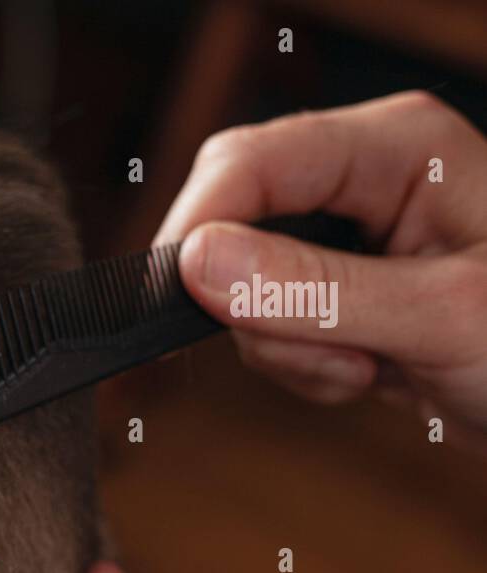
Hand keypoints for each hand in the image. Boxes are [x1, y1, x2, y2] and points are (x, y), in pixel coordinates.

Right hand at [156, 91, 486, 453]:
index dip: (200, 223)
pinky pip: (267, 327)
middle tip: (307, 343)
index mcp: (397, 148)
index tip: (181, 295)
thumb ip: (316, 289)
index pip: (249, 161)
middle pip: (233, 217)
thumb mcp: (442, 316)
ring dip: (288, 346)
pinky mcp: (336, 294)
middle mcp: (363, 180)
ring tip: (367, 366)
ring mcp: (347, 241)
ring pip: (240, 285)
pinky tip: (368, 374)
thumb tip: (202, 261)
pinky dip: (302, 367)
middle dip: (252, 298)